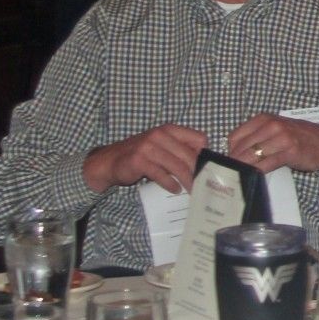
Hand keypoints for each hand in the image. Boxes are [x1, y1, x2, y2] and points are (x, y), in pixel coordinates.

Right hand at [82, 123, 205, 194]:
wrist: (110, 161)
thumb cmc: (141, 154)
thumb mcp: (161, 145)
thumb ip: (179, 149)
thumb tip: (204, 162)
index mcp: (169, 129)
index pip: (198, 138)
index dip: (205, 153)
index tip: (208, 167)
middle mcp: (160, 135)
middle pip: (189, 155)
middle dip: (197, 172)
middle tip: (203, 184)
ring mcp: (148, 147)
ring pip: (177, 166)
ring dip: (186, 181)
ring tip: (191, 190)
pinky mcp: (139, 161)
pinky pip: (161, 174)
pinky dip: (170, 184)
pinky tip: (175, 189)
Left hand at [227, 114, 318, 173]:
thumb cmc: (299, 138)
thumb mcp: (275, 130)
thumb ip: (257, 137)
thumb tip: (235, 154)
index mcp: (264, 119)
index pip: (235, 136)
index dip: (230, 152)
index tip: (230, 163)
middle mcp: (271, 125)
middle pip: (242, 148)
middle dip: (235, 163)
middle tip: (232, 174)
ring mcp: (281, 137)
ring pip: (252, 156)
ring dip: (244, 168)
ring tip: (241, 177)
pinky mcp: (290, 151)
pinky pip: (267, 163)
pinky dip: (258, 171)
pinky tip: (256, 176)